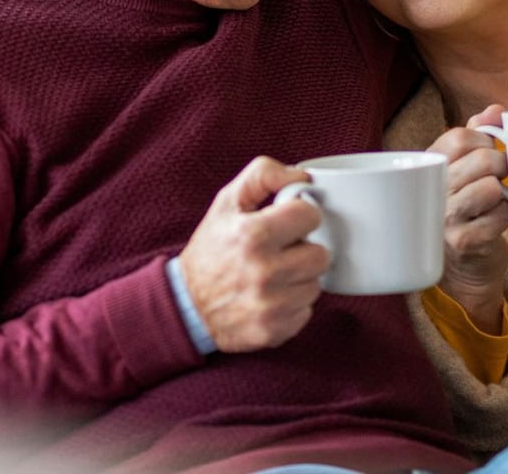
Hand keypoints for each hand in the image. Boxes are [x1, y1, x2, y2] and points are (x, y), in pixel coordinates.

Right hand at [178, 156, 331, 352]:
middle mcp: (264, 272)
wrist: (186, 306)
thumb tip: (303, 177)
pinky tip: (272, 297)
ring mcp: (270, 306)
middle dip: (304, 250)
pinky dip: (293, 304)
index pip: (310, 216)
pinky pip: (306, 311)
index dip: (301, 215)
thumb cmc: (211, 249)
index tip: (290, 221)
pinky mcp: (274, 331)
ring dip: (300, 279)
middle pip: (321, 255)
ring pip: (316, 285)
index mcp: (253, 235)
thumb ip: (263, 176)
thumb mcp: (227, 202)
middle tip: (283, 251)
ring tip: (275, 274)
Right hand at [429, 105, 507, 331]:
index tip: (491, 149)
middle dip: (502, 164)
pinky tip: (499, 219)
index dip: (485, 138)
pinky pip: (501, 215)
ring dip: (504, 192)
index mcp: (428, 167)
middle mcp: (432, 191)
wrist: (464, 268)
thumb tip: (495, 109)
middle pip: (481, 159)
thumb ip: (476, 135)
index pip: (459, 136)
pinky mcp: (465, 241)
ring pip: (492, 187)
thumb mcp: (462, 169)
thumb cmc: (465, 209)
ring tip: (498, 198)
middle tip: (502, 175)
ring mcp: (446, 218)